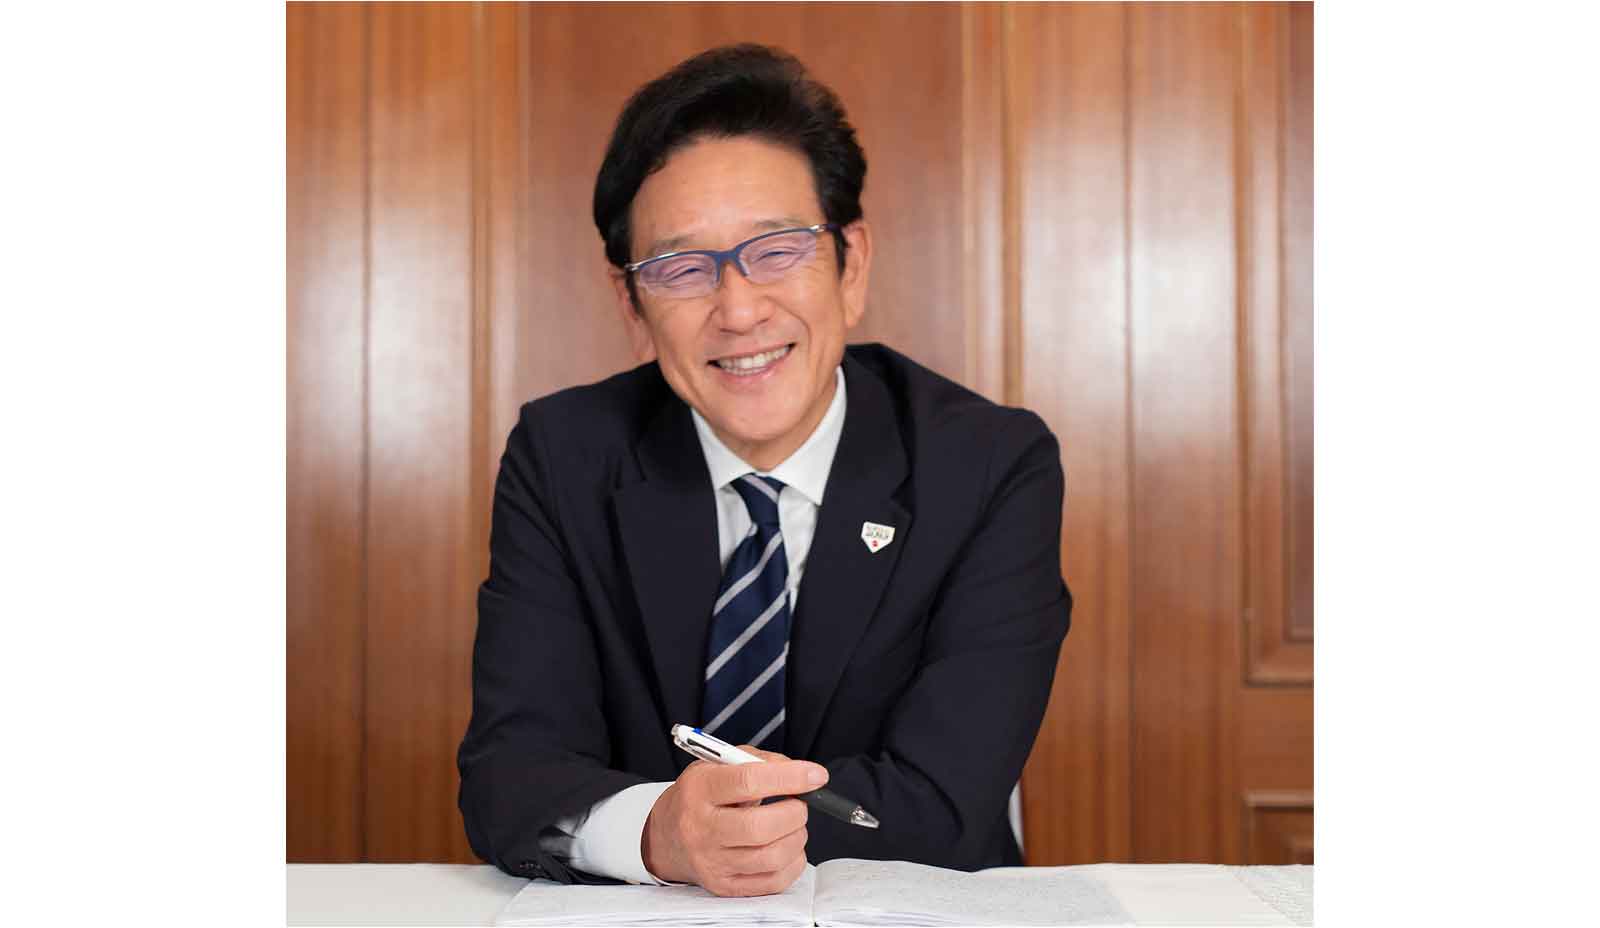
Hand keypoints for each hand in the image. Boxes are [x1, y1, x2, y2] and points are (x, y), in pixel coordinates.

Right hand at [642, 746, 828, 895]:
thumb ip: (759, 761)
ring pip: (771, 856)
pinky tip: (787, 848)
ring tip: (792, 825)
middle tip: (799, 804)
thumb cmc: (700, 797)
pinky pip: (773, 882)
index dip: (789, 777)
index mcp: (699, 789)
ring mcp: (711, 861)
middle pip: (760, 827)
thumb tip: (799, 773)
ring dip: (796, 838)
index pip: (748, 781)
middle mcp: (701, 827)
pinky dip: (792, 863)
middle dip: (795, 813)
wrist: (667, 836)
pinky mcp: (723, 886)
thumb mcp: (718, 765)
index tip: (815, 775)